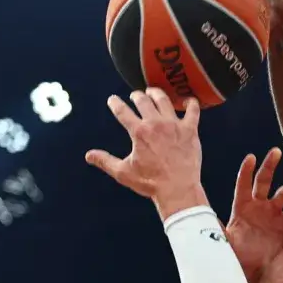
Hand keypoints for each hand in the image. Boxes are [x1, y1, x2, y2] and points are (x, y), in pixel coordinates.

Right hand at [85, 88, 205, 217]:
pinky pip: (193, 110)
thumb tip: (88, 155)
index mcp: (139, 132)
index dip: (115, 103)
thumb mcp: (123, 173)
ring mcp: (174, 125)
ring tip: (153, 93)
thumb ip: (105, 161)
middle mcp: (156, 124)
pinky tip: (188, 101)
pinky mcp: (190, 130)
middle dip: (136, 95)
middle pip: (143, 100)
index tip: (112, 99)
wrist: (177, 189)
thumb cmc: (150, 183)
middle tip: (135, 95)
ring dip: (156, 94)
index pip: (122, 111)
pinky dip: (191, 104)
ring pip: (164, 100)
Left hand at [226, 147, 282, 282]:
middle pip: (264, 181)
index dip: (246, 171)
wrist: (255, 271)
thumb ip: (216, 230)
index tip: (251, 157)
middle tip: (276, 152)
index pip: (243, 185)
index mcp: (242, 207)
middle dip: (270, 166)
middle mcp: (260, 206)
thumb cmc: (237, 255)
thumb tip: (199, 219)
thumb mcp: (225, 242)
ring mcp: (275, 214)